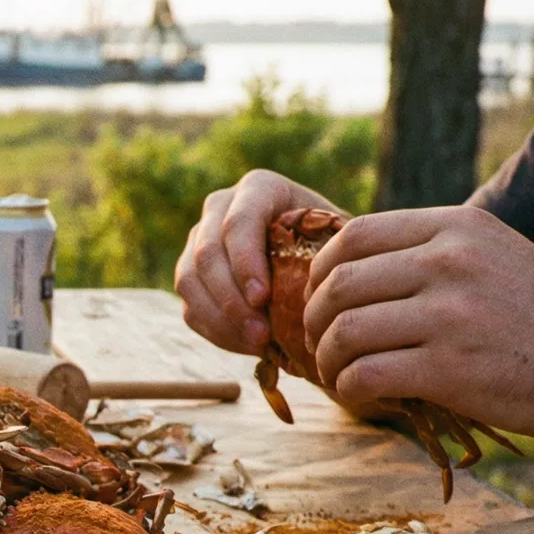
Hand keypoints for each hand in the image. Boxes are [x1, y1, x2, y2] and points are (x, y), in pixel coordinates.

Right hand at [175, 169, 339, 355]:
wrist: (316, 257)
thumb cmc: (336, 247)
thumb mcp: (343, 240)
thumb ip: (336, 250)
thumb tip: (327, 284)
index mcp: (259, 188)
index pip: (239, 222)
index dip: (245, 261)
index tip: (262, 298)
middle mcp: (220, 207)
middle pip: (208, 253)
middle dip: (232, 299)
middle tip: (262, 335)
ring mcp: (199, 240)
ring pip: (189, 280)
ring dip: (221, 318)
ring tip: (257, 344)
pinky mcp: (192, 275)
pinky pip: (190, 305)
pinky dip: (216, 330)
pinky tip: (247, 345)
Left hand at [298, 205, 533, 459]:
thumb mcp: (494, 255)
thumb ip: (431, 251)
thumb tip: (350, 263)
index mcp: (457, 227)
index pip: (353, 235)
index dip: (318, 270)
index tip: (317, 299)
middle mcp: (451, 262)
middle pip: (339, 284)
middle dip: (312, 319)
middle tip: (316, 344)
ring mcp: (451, 315)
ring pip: (344, 332)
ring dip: (327, 360)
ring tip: (338, 374)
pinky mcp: (451, 369)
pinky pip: (365, 376)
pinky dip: (350, 389)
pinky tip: (364, 395)